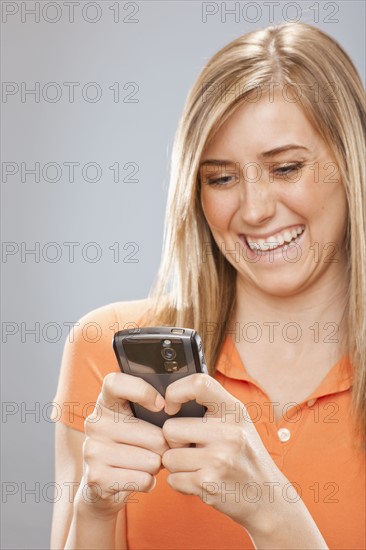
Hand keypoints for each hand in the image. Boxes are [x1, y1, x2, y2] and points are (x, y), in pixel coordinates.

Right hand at [75, 373, 168, 518]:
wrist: (103, 485)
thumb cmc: (132, 445)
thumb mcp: (137, 421)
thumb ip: (152, 409)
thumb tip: (180, 411)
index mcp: (106, 403)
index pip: (116, 383)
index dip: (142, 391)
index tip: (161, 405)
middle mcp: (95, 423)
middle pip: (152, 435)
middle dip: (164, 446)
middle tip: (158, 449)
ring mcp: (93, 450)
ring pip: (151, 460)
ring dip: (156, 466)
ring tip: (145, 464)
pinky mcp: (97, 477)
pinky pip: (143, 479)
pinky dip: (148, 482)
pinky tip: (138, 478)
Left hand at [161, 373, 291, 535]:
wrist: (268, 498)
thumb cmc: (245, 457)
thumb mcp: (238, 423)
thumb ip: (211, 407)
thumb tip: (167, 401)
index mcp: (234, 410)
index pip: (199, 383)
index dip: (176, 392)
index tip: (172, 407)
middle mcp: (229, 432)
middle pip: (170, 428)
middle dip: (174, 442)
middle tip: (192, 448)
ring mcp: (219, 459)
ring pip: (168, 457)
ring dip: (178, 465)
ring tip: (199, 466)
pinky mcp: (209, 484)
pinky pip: (172, 479)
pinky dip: (181, 483)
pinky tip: (200, 481)